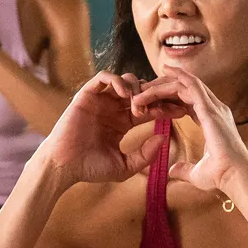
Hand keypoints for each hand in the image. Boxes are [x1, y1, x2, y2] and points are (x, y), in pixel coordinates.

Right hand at [37, 70, 185, 184]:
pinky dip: (117, 81)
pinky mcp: (86, 95)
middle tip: (166, 102)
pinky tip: (126, 95)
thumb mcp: (125, 167)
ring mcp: (100, 100)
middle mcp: (113, 109)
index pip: (150, 109)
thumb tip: (164, 138)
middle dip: (156, 94)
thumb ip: (145, 155)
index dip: (166, 107)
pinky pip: (104, 78)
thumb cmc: (91, 169)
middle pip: (141, 91)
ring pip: (125, 81)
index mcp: (123, 123)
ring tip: (140, 106)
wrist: (64, 167)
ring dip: (137, 88)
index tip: (183, 110)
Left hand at [132, 65, 247, 193]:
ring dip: (165, 82)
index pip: (189, 102)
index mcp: (213, 121)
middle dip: (164, 86)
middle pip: (187, 89)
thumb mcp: (198, 172)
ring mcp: (214, 107)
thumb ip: (184, 169)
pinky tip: (164, 72)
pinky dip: (177, 78)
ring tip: (147, 81)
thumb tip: (173, 170)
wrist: (237, 176)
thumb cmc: (222, 175)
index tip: (153, 99)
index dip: (170, 98)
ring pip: (187, 85)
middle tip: (144, 87)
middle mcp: (215, 110)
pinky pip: (191, 87)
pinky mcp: (210, 109)